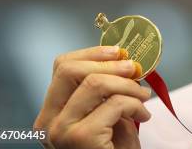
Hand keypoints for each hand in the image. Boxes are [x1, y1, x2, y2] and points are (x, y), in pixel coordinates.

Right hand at [34, 46, 151, 147]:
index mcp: (52, 112)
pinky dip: (136, 105)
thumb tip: (124, 58)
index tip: (119, 52)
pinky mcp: (80, 139)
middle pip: (70, 70)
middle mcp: (48, 122)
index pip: (62, 67)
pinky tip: (144, 115)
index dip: (92, 53)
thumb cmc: (113, 148)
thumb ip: (106, 89)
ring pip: (95, 83)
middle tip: (135, 69)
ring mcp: (60, 131)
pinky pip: (115, 103)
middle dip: (109, 63)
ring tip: (144, 97)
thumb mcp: (106, 113)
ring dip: (128, 85)